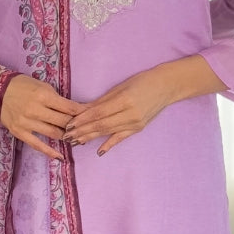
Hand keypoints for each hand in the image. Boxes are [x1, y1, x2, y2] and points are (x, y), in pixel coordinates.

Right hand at [1, 75, 85, 160]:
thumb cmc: (23, 85)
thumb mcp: (42, 86)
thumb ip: (57, 99)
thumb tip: (74, 111)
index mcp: (44, 96)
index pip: (69, 108)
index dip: (82, 113)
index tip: (90, 117)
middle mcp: (36, 110)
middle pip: (63, 122)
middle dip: (76, 126)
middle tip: (85, 129)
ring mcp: (27, 122)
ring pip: (53, 133)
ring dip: (67, 137)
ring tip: (76, 139)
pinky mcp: (20, 132)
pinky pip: (37, 144)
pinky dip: (50, 151)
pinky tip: (60, 156)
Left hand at [62, 66, 176, 155]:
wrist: (166, 86)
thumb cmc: (141, 81)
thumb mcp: (120, 87)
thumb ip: (102, 101)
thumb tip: (82, 111)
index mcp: (124, 100)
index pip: (98, 113)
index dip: (82, 120)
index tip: (69, 124)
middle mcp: (130, 114)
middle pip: (101, 125)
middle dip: (82, 131)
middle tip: (66, 137)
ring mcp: (135, 123)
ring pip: (108, 132)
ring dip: (90, 137)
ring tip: (76, 142)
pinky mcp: (138, 128)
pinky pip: (121, 138)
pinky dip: (109, 145)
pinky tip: (99, 151)